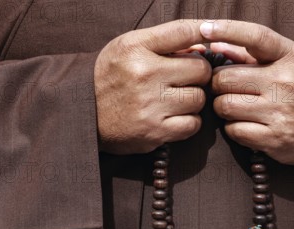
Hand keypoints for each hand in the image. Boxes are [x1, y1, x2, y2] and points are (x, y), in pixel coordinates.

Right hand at [94, 20, 210, 153]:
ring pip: (199, 98)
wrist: (83, 114)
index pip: (182, 31)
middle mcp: (143, 74)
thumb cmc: (112, 77)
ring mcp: (150, 105)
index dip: (204, 31)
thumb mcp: (128, 48)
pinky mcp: (155, 131)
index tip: (210, 35)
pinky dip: (189, 121)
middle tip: (184, 79)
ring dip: (193, 100)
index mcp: (135, 48)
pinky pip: (193, 124)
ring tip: (175, 99)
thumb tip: (204, 46)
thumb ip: (164, 42)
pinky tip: (175, 117)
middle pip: (201, 70)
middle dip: (198, 74)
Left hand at [201, 21, 293, 164]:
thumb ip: (253, 53)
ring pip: (225, 106)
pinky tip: (247, 124)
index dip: (227, 29)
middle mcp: (286, 83)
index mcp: (292, 58)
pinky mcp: (275, 139)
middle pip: (225, 78)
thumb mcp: (292, 62)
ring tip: (238, 107)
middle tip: (228, 88)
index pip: (256, 36)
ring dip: (223, 107)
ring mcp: (280, 113)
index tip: (204, 28)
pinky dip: (234, 128)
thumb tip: (214, 42)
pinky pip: (234, 131)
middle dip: (218, 84)